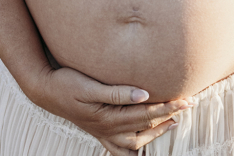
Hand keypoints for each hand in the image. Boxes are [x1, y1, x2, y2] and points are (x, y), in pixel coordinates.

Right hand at [27, 62, 194, 154]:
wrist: (45, 90)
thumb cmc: (67, 83)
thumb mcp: (90, 86)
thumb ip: (117, 92)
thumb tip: (145, 94)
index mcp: (109, 116)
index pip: (146, 113)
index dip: (168, 105)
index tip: (186, 98)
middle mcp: (108, 129)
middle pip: (145, 125)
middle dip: (169, 114)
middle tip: (189, 103)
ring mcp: (103, 133)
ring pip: (136, 140)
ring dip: (156, 131)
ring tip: (173, 121)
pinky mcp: (98, 132)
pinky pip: (120, 149)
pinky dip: (134, 149)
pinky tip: (143, 145)